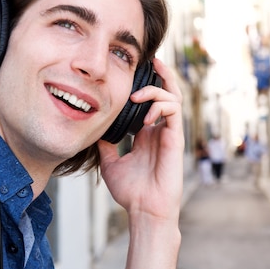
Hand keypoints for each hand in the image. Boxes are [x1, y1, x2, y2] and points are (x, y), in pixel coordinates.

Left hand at [98, 57, 183, 220]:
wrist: (143, 210)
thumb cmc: (130, 191)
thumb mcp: (110, 163)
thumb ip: (105, 145)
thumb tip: (93, 131)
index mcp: (148, 133)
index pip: (152, 101)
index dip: (147, 84)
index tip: (135, 70)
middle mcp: (160, 130)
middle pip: (168, 92)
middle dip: (162, 73)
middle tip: (152, 59)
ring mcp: (170, 133)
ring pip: (173, 97)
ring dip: (156, 89)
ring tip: (136, 95)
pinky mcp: (176, 139)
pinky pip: (174, 111)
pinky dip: (160, 106)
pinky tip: (145, 118)